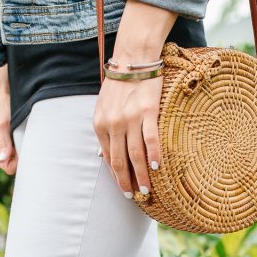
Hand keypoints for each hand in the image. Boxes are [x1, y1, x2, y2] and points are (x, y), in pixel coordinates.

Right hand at [0, 63, 17, 175]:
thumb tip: (2, 159)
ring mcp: (6, 148)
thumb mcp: (2, 125)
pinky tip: (29, 135)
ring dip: (26, 149)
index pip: (8, 167)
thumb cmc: (2, 107)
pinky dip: (27, 145)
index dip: (18, 161)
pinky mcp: (13, 142)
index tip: (23, 147)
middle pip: (15, 165)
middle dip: (22, 156)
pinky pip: (23, 150)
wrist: (6, 93)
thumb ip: (4, 143)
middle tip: (28, 140)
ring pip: (20, 158)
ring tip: (27, 135)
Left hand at [93, 0, 176, 196]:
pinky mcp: (148, 111)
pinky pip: (150, 138)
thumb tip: (101, 155)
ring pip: (135, 154)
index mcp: (100, 124)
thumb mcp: (102, 108)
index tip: (124, 190)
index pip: (108, 157)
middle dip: (127, 182)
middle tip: (134, 197)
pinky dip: (153, 154)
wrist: (133, 59)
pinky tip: (156, 167)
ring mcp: (130, 118)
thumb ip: (103, 132)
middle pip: (120, 161)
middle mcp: (113, 124)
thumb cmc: (119, 84)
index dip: (116, 176)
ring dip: (141, 175)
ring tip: (147, 190)